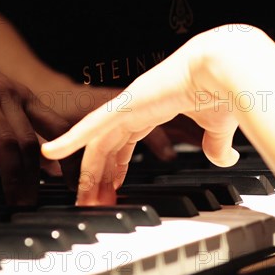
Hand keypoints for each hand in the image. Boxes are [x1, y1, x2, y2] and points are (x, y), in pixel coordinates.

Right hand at [0, 38, 72, 204]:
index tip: (74, 185)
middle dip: (34, 179)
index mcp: (24, 99)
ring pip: (4, 137)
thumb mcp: (2, 103)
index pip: (59, 128)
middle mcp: (8, 96)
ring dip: (11, 173)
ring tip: (14, 200)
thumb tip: (46, 164)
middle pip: (29, 141)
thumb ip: (22, 129)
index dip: (69, 157)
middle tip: (33, 207)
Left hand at [41, 38, 239, 204]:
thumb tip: (223, 158)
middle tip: (93, 205)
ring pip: (96, 144)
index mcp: (152, 110)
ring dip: (87, 173)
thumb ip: (213, 143)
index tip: (113, 191)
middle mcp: (134, 108)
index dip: (117, 168)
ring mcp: (126, 106)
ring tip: (81, 200)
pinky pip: (89, 127)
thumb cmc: (222, 89)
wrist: (225, 69)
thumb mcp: (215, 127)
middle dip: (99, 178)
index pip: (125, 143)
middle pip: (106, 148)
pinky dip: (68, 140)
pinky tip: (49, 152)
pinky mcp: (123, 105)